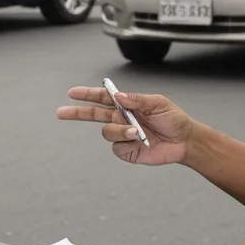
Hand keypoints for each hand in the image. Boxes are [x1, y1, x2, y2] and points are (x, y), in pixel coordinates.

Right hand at [55, 87, 198, 164]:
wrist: (184, 141)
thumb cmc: (173, 119)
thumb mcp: (158, 103)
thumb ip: (137, 100)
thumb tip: (118, 95)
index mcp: (127, 105)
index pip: (102, 98)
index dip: (87, 95)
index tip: (72, 93)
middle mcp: (121, 119)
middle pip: (93, 115)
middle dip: (77, 113)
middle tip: (61, 112)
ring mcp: (122, 135)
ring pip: (106, 131)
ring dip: (119, 130)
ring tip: (137, 131)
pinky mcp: (126, 151)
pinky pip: (116, 147)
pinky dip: (126, 142)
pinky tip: (140, 141)